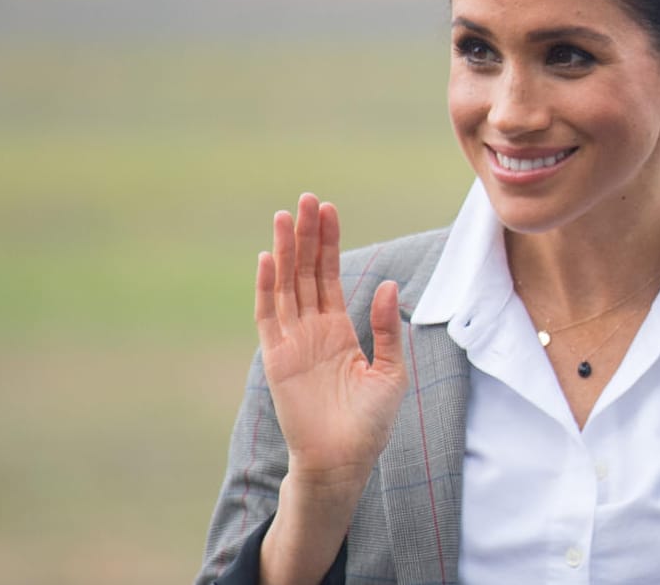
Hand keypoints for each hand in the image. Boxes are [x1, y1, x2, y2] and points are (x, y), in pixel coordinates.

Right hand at [255, 193, 406, 491]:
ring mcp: (292, 342)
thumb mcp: (390, 370)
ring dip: (287, 251)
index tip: (329, 209)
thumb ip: (386, 328)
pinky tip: (270, 257)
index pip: (331, 275)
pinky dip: (267, 287)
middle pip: (306, 272)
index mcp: (339, 329)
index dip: (329, 242)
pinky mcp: (277, 359)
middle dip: (308, 236)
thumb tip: (392, 285)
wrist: (344, 461)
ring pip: (287, 285)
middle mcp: (312, 330)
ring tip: (287, 215)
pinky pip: (269, 316)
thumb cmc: (370, 423)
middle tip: (307, 198)